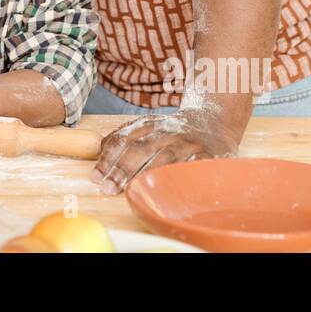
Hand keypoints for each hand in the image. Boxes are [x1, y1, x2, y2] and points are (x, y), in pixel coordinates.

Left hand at [92, 106, 239, 193]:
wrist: (214, 120)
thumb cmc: (173, 131)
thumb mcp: (148, 126)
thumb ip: (124, 137)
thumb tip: (99, 152)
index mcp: (149, 124)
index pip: (123, 139)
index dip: (108, 159)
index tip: (96, 178)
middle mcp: (167, 131)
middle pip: (141, 148)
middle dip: (123, 169)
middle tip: (108, 188)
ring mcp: (187, 142)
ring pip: (165, 158)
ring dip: (147, 176)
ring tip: (132, 191)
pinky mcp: (208, 154)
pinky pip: (192, 167)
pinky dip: (179, 178)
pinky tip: (167, 191)